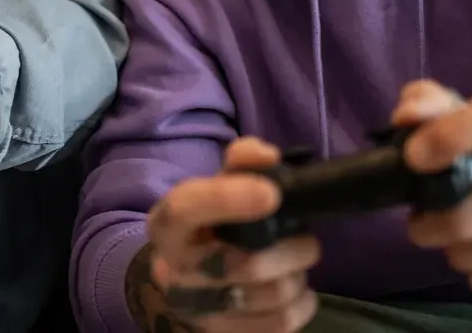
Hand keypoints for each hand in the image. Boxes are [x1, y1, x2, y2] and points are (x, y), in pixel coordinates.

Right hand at [144, 137, 319, 331]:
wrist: (187, 281)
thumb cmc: (210, 225)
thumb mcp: (216, 186)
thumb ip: (241, 162)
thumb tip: (267, 156)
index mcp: (167, 225)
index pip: (187, 209)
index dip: (228, 199)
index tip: (272, 194)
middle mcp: (174, 271)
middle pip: (245, 264)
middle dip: (291, 248)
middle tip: (304, 237)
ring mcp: (199, 311)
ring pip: (271, 296)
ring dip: (297, 275)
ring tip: (295, 262)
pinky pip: (280, 324)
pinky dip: (302, 303)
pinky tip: (296, 289)